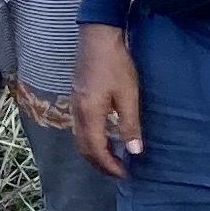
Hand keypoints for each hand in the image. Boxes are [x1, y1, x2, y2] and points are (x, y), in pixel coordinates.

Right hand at [71, 23, 142, 178]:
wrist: (97, 36)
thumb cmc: (116, 64)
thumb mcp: (128, 95)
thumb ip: (130, 124)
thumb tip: (135, 152)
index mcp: (89, 114)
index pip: (96, 149)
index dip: (109, 165)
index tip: (124, 174)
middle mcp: (77, 112)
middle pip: (83, 148)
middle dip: (100, 163)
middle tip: (118, 171)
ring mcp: (74, 105)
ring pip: (79, 139)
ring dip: (94, 152)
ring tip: (112, 158)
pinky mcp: (76, 98)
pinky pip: (79, 128)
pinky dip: (90, 140)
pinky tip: (104, 136)